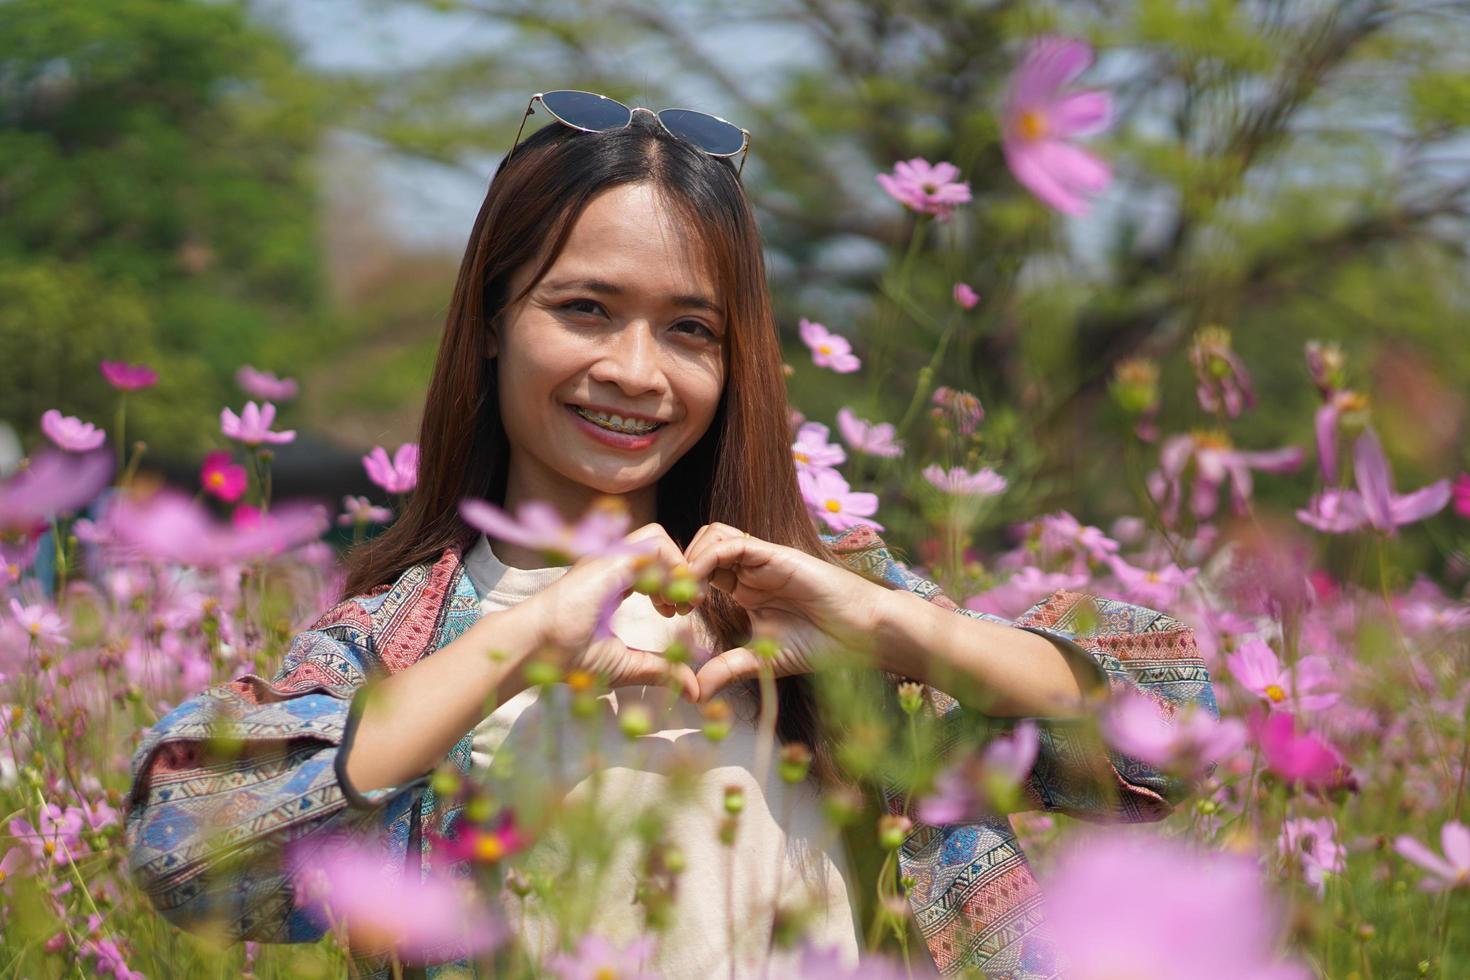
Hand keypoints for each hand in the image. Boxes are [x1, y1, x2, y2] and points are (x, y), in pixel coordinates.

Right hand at [518, 522, 699, 700]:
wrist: (534, 648)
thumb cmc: (566, 656)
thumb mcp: (625, 665)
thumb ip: (659, 670)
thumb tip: (693, 690)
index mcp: (613, 581)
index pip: (654, 564)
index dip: (674, 583)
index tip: (677, 613)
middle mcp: (612, 564)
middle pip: (660, 547)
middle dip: (682, 573)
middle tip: (686, 607)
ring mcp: (610, 557)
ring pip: (659, 539)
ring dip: (679, 567)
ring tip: (679, 603)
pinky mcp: (611, 559)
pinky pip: (655, 547)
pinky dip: (673, 568)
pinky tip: (668, 602)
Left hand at [681, 523, 890, 701]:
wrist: (861, 634)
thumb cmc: (820, 644)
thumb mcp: (762, 661)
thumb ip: (728, 669)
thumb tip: (694, 694)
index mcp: (745, 589)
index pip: (701, 571)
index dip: (679, 586)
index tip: (668, 614)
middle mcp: (750, 570)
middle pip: (701, 546)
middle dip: (678, 568)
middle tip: (669, 601)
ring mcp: (762, 560)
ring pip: (713, 536)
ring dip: (690, 559)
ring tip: (685, 593)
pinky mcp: (774, 555)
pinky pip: (732, 543)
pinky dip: (708, 558)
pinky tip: (700, 587)